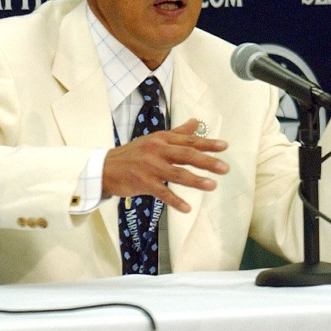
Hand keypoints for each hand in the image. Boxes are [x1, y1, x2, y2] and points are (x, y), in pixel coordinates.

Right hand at [102, 118, 228, 212]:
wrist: (106, 167)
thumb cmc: (134, 153)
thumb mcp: (155, 139)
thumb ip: (177, 133)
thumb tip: (195, 122)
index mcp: (162, 138)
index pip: (189, 140)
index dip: (207, 143)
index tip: (225, 146)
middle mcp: (157, 150)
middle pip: (186, 155)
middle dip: (207, 161)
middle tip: (224, 168)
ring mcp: (150, 166)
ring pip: (176, 173)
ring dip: (195, 180)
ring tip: (212, 186)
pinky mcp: (142, 182)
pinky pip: (161, 192)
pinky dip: (174, 200)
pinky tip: (187, 208)